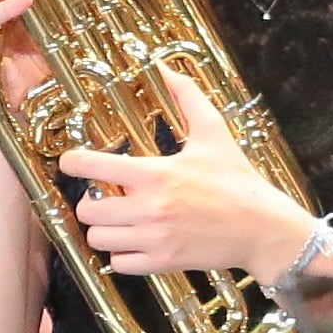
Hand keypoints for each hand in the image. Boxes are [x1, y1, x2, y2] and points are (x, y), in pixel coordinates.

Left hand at [60, 87, 321, 286]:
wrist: (262, 228)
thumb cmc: (237, 181)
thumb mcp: (214, 134)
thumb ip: (188, 99)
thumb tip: (167, 69)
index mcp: (156, 173)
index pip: (93, 166)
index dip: (73, 162)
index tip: (70, 162)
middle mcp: (150, 207)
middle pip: (88, 210)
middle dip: (90, 203)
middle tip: (104, 197)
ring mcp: (155, 238)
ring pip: (98, 239)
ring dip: (103, 230)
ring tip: (118, 221)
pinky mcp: (163, 262)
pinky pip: (119, 263)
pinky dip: (120, 254)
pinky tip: (134, 241)